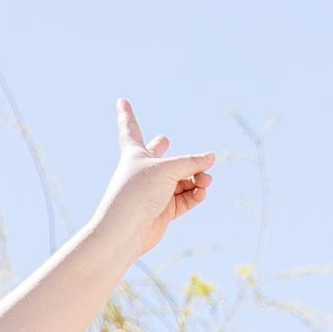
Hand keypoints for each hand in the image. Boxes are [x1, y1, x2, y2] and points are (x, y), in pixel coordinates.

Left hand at [90, 97, 215, 260]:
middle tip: (164, 141)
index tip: (121, 99)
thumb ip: (191, 162)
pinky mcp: (164, 211)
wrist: (126, 232)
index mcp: (135, 154)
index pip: (130, 128)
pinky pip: (185, 198)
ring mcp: (154, 191)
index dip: (126, 114)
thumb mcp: (167, 170)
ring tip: (205, 180)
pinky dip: (195, 194)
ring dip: (197, 177)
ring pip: (182, 178)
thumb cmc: (138, 194)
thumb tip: (212, 158)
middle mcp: (144, 171)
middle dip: (162, 147)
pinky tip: (202, 191)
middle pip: (158, 154)